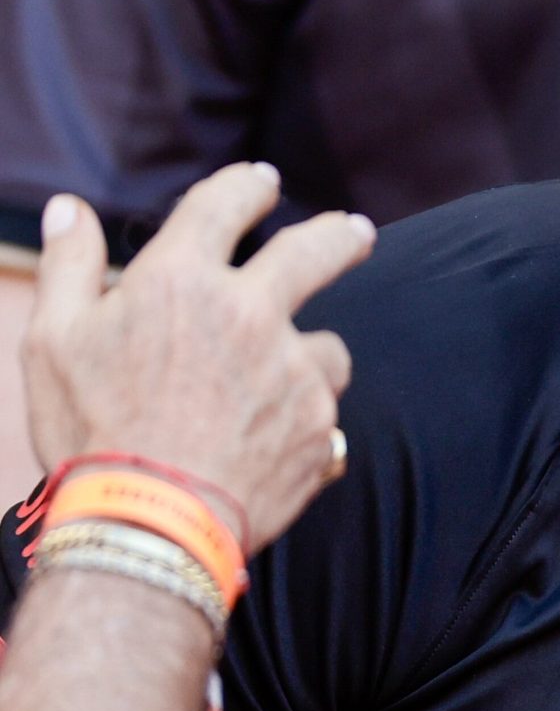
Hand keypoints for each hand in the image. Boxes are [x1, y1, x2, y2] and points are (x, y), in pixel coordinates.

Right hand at [22, 164, 374, 553]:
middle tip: (357, 231)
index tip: (261, 183)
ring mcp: (295, 371)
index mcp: (181, 281)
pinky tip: (270, 449)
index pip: (224, 207)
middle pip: (317, 250)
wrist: (147, 527)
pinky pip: (324, 416)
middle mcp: (251, 314)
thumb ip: (69, 266)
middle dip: (341, 235)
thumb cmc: (88, 432)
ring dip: (309, 359)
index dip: (245, 187)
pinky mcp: (321, 426)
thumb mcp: (52, 341)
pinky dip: (305, 425)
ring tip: (272, 393)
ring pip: (325, 348)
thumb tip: (68, 208)